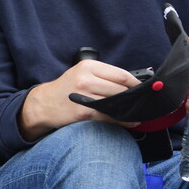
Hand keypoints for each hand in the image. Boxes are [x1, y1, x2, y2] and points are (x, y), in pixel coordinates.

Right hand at [20, 60, 141, 139]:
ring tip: (138, 112)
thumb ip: (103, 76)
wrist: (44, 104)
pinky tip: (129, 121)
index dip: (136, 84)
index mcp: (88, 66)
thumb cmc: (65, 89)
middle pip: (121, 89)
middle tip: (143, 102)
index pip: (121, 75)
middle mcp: (86, 79)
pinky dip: (122, 120)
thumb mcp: (81, 73)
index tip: (145, 89)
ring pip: (117, 103)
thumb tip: (132, 85)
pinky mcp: (83, 112)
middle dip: (134, 97)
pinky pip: (109, 116)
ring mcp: (84, 96)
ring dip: (131, 109)